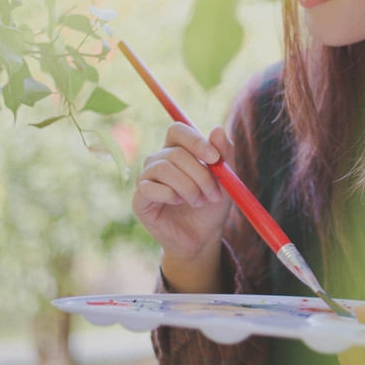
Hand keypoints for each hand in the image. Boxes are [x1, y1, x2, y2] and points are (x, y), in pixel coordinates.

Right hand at [132, 122, 232, 262]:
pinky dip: (169, 195)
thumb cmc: (212, 205)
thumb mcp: (225, 179)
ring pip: (163, 168)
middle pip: (175, 153)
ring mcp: (146, 178)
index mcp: (178, 149)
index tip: (215, 159)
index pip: (178, 130)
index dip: (196, 141)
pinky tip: (179, 203)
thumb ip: (224, 154)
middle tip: (214, 194)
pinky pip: (148, 187)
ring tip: (200, 201)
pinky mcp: (139, 199)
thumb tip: (217, 128)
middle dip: (200, 174)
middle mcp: (158, 160)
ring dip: (188, 186)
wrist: (203, 236)